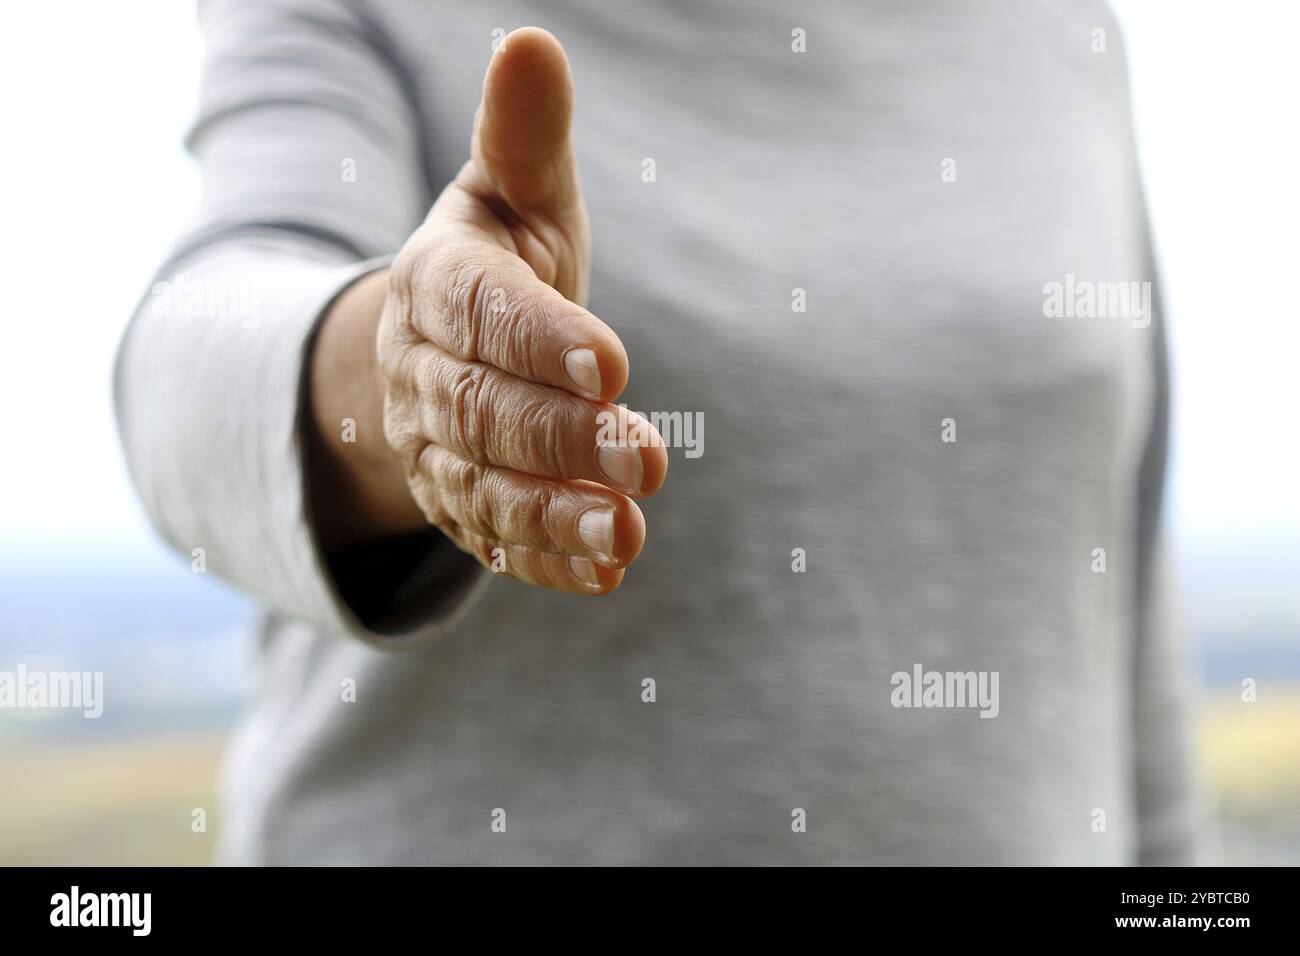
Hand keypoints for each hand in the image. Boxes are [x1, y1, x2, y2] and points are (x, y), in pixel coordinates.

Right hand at [309, 27, 666, 594]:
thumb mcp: (511, 191)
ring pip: (486, 488)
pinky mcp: (462, 505)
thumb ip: (523, 135)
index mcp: (436, 285)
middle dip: (563, 439)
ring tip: (627, 533)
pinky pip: (496, 538)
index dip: (539, 340)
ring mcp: (436, 449)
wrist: (441, 348)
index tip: (612, 363)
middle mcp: (424, 374)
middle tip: (648, 458)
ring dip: (556, 515)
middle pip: (486, 411)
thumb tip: (532, 41)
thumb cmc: (499, 259)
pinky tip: (608, 570)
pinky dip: (548, 558)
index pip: (479, 313)